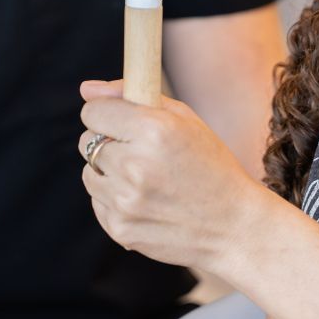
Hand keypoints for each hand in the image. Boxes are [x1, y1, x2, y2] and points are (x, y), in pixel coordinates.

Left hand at [79, 79, 267, 276]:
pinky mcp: (120, 229)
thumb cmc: (210, 163)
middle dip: (108, 141)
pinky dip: (114, 197)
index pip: (93, 112)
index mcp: (153, 130)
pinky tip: (145, 199)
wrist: (232, 225)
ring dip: (108, 170)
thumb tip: (86, 89)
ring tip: (144, 176)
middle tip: (138, 149)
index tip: (121, 119)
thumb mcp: (183, 118)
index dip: (106, 112)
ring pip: (89, 173)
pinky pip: (98, 202)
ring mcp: (125, 201)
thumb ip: (132, 95)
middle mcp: (134, 165)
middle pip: (87, 141)